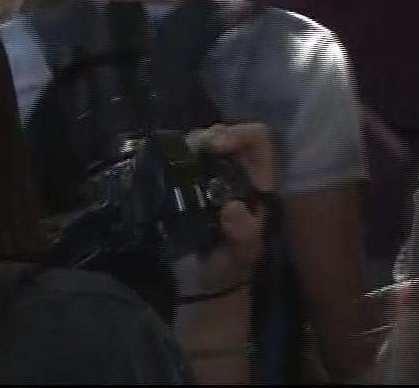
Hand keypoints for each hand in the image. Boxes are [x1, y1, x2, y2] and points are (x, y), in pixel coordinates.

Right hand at [173, 123, 276, 301]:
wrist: (205, 283)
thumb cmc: (232, 265)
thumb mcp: (244, 254)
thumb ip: (244, 235)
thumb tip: (232, 209)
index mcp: (257, 180)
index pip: (257, 139)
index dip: (239, 134)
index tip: (217, 146)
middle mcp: (235, 172)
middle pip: (226, 135)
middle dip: (209, 136)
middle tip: (192, 151)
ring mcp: (208, 178)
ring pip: (201, 145)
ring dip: (188, 145)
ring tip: (174, 159)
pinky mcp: (184, 187)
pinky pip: (178, 163)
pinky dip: (170, 160)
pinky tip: (161, 168)